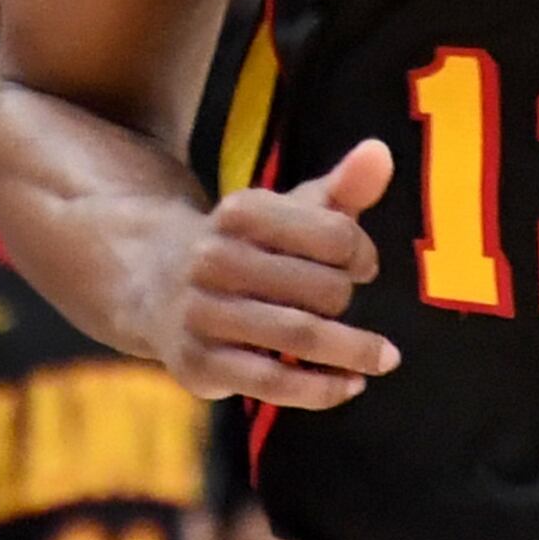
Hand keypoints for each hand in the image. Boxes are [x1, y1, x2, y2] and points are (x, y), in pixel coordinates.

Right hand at [151, 139, 402, 409]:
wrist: (153, 284)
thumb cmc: (246, 248)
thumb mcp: (288, 212)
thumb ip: (342, 187)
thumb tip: (381, 152)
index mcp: (240, 212)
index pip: (335, 236)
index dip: (361, 254)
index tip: (360, 264)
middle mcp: (213, 259)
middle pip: (323, 289)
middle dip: (346, 300)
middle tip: (343, 303)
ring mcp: (202, 313)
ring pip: (299, 335)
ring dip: (353, 351)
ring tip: (385, 358)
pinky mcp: (198, 364)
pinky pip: (274, 382)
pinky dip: (322, 388)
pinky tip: (350, 384)